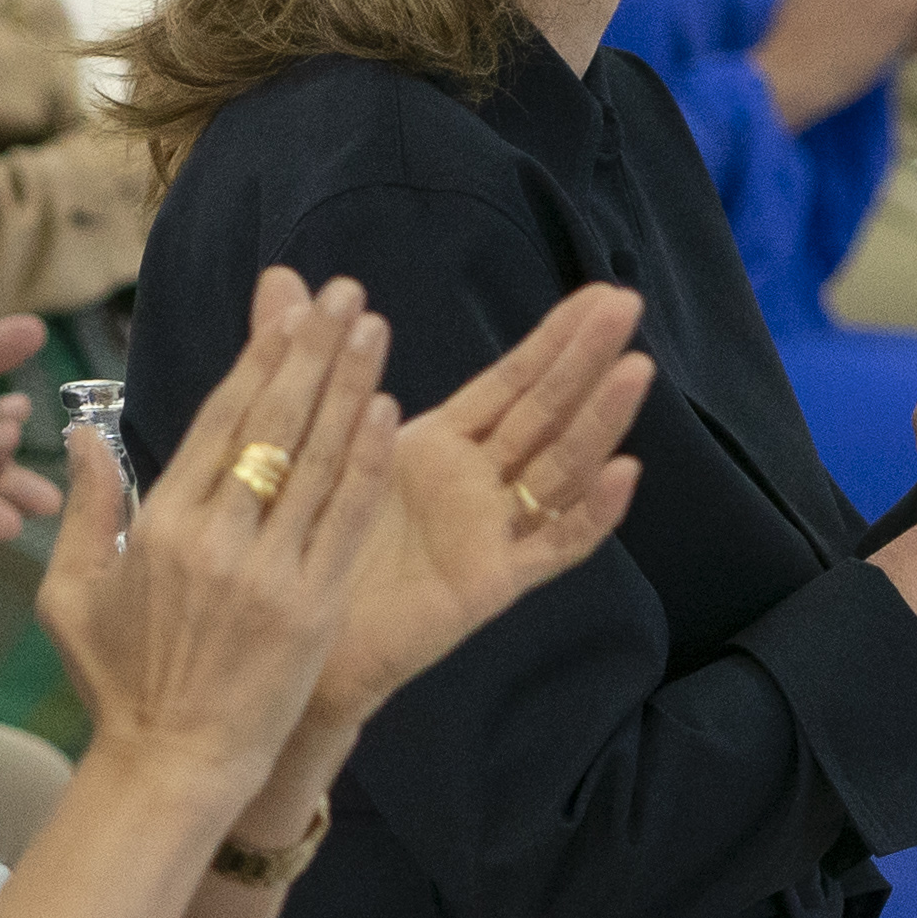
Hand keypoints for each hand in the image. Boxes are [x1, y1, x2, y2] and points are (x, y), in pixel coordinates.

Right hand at [37, 273, 393, 794]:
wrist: (171, 766)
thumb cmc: (119, 684)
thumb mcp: (74, 594)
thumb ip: (87, 508)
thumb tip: (83, 435)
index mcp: (161, 526)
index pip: (220, 420)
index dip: (261, 357)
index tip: (292, 309)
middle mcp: (216, 539)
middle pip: (274, 423)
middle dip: (313, 350)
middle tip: (347, 294)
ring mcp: (268, 573)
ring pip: (315, 460)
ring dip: (349, 388)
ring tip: (374, 330)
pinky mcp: (312, 608)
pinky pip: (344, 521)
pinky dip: (365, 465)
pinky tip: (385, 412)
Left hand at [303, 283, 654, 733]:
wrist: (294, 642)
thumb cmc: (305, 545)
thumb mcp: (308, 438)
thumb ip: (309, 359)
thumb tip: (280, 275)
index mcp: (439, 445)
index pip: (511, 381)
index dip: (553, 337)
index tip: (598, 293)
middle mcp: (477, 483)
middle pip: (546, 410)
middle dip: (586, 358)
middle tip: (629, 304)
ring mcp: (491, 531)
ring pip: (560, 467)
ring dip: (599, 420)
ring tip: (636, 370)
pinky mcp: (491, 581)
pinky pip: (552, 545)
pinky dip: (590, 513)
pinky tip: (623, 473)